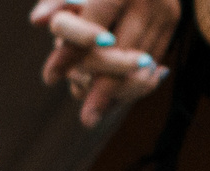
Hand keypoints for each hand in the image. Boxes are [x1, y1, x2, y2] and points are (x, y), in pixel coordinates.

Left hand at [31, 0, 176, 127]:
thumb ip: (56, 2)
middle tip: (86, 119)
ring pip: (141, 64)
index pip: (93, 25)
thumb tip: (38, 21)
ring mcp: (163, 11)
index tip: (50, 77)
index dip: (71, 53)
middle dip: (101, 88)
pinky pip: (153, 62)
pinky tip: (113, 100)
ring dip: (117, 93)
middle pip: (122, 51)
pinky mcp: (172, 22)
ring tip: (97, 112)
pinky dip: (132, 85)